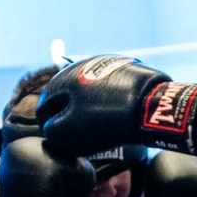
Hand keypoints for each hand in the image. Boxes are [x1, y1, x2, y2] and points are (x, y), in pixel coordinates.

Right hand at [38, 56, 196, 157]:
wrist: (150, 107)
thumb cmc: (105, 121)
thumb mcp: (69, 132)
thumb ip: (51, 130)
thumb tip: (50, 126)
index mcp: (64, 78)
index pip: (46, 103)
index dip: (46, 121)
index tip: (52, 133)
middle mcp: (82, 64)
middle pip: (68, 93)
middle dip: (67, 110)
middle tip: (73, 129)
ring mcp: (107, 63)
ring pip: (88, 87)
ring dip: (86, 103)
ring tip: (94, 121)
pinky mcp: (127, 67)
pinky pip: (109, 85)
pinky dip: (107, 98)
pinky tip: (113, 111)